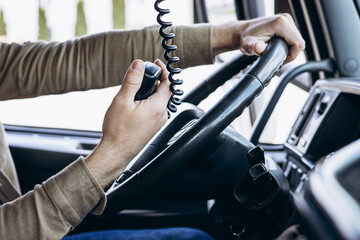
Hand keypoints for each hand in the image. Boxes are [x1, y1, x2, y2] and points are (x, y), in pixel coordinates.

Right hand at [85, 59, 170, 187]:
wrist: (116, 152)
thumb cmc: (118, 130)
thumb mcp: (122, 100)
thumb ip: (132, 80)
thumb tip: (139, 64)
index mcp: (157, 107)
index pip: (168, 83)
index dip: (163, 70)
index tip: (155, 63)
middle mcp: (162, 115)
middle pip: (164, 91)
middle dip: (154, 81)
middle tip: (141, 75)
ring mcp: (158, 123)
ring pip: (159, 101)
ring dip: (150, 92)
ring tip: (134, 91)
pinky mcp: (153, 127)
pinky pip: (155, 110)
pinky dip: (148, 102)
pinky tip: (135, 104)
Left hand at [212, 14, 304, 62]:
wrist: (241, 32)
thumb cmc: (245, 39)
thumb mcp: (247, 45)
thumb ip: (253, 48)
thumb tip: (258, 47)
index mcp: (280, 23)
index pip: (298, 43)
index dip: (291, 56)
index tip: (280, 61)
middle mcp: (285, 19)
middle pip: (299, 42)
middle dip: (290, 53)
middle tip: (277, 58)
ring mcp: (286, 20)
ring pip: (297, 41)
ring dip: (289, 50)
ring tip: (276, 54)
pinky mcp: (286, 23)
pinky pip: (293, 38)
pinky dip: (288, 46)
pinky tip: (278, 48)